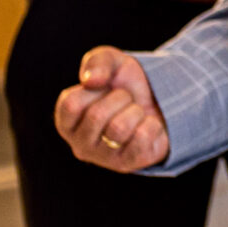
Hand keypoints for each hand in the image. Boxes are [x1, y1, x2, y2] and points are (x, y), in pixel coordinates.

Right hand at [54, 46, 171, 172]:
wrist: (161, 102)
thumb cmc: (127, 84)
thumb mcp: (112, 62)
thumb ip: (96, 62)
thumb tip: (91, 80)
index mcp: (66, 121)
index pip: (71, 104)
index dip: (95, 89)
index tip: (104, 88)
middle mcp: (79, 144)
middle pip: (97, 116)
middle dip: (120, 98)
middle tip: (126, 100)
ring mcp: (103, 158)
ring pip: (119, 129)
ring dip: (135, 111)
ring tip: (136, 113)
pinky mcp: (128, 164)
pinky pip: (142, 138)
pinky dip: (151, 124)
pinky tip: (148, 126)